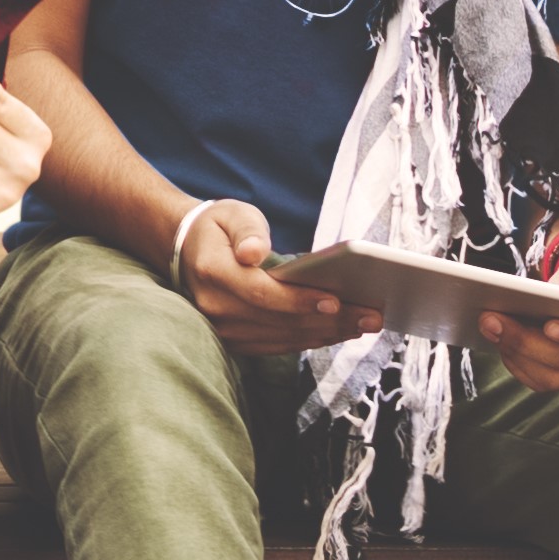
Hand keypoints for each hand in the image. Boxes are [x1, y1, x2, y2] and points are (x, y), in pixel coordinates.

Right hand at [172, 199, 376, 352]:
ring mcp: (224, 329)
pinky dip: (312, 339)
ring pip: (285, 337)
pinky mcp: (236, 341)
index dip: (300, 301)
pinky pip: (280, 345)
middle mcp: (215, 307)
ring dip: (328, 333)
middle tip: (371, 316)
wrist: (187, 251)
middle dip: (330, 320)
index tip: (337, 300)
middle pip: (280, 321)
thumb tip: (255, 252)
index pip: (262, 294)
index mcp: (213, 273)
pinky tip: (339, 331)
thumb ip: (248, 231)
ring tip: (364, 324)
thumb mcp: (232, 215)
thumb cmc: (220, 228)